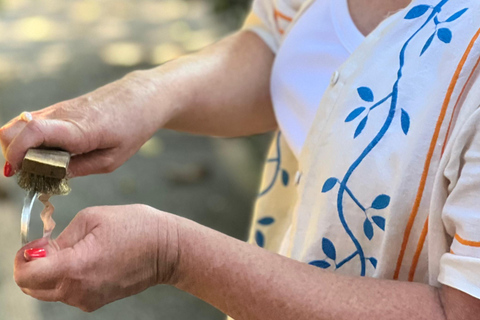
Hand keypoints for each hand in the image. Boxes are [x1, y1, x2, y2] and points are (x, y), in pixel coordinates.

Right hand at [0, 72, 169, 176]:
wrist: (142, 97)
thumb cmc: (133, 128)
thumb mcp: (112, 159)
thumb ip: (80, 168)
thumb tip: (51, 176)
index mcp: (79, 128)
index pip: (33, 133)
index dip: (17, 153)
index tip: (17, 172)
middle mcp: (63, 114)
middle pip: (15, 128)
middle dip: (13, 153)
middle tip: (28, 173)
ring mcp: (59, 108)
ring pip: (19, 124)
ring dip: (19, 146)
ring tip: (38, 165)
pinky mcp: (60, 107)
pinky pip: (32, 121)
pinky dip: (28, 138)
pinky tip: (44, 153)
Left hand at [14, 204, 179, 311]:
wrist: (168, 249)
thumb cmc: (136, 227)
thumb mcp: (92, 217)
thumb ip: (59, 236)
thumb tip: (40, 250)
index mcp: (75, 267)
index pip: (26, 276)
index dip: (23, 257)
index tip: (37, 242)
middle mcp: (78, 290)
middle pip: (32, 287)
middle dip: (34, 264)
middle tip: (52, 243)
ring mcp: (88, 299)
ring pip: (48, 290)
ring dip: (50, 270)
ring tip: (75, 248)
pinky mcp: (96, 301)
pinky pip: (68, 292)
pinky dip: (67, 277)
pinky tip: (87, 258)